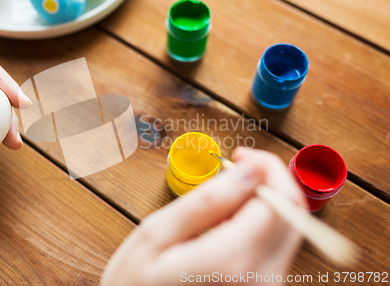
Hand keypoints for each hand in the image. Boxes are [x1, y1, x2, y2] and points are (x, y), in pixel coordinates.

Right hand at [101, 147, 308, 285]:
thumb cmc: (136, 284)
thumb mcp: (156, 235)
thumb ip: (206, 201)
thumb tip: (250, 170)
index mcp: (232, 263)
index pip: (278, 202)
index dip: (266, 168)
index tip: (240, 157)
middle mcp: (261, 281)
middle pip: (294, 215)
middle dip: (271, 180)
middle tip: (238, 168)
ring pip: (289, 229)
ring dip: (266, 200)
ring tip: (228, 196)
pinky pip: (278, 246)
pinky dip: (261, 222)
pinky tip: (231, 221)